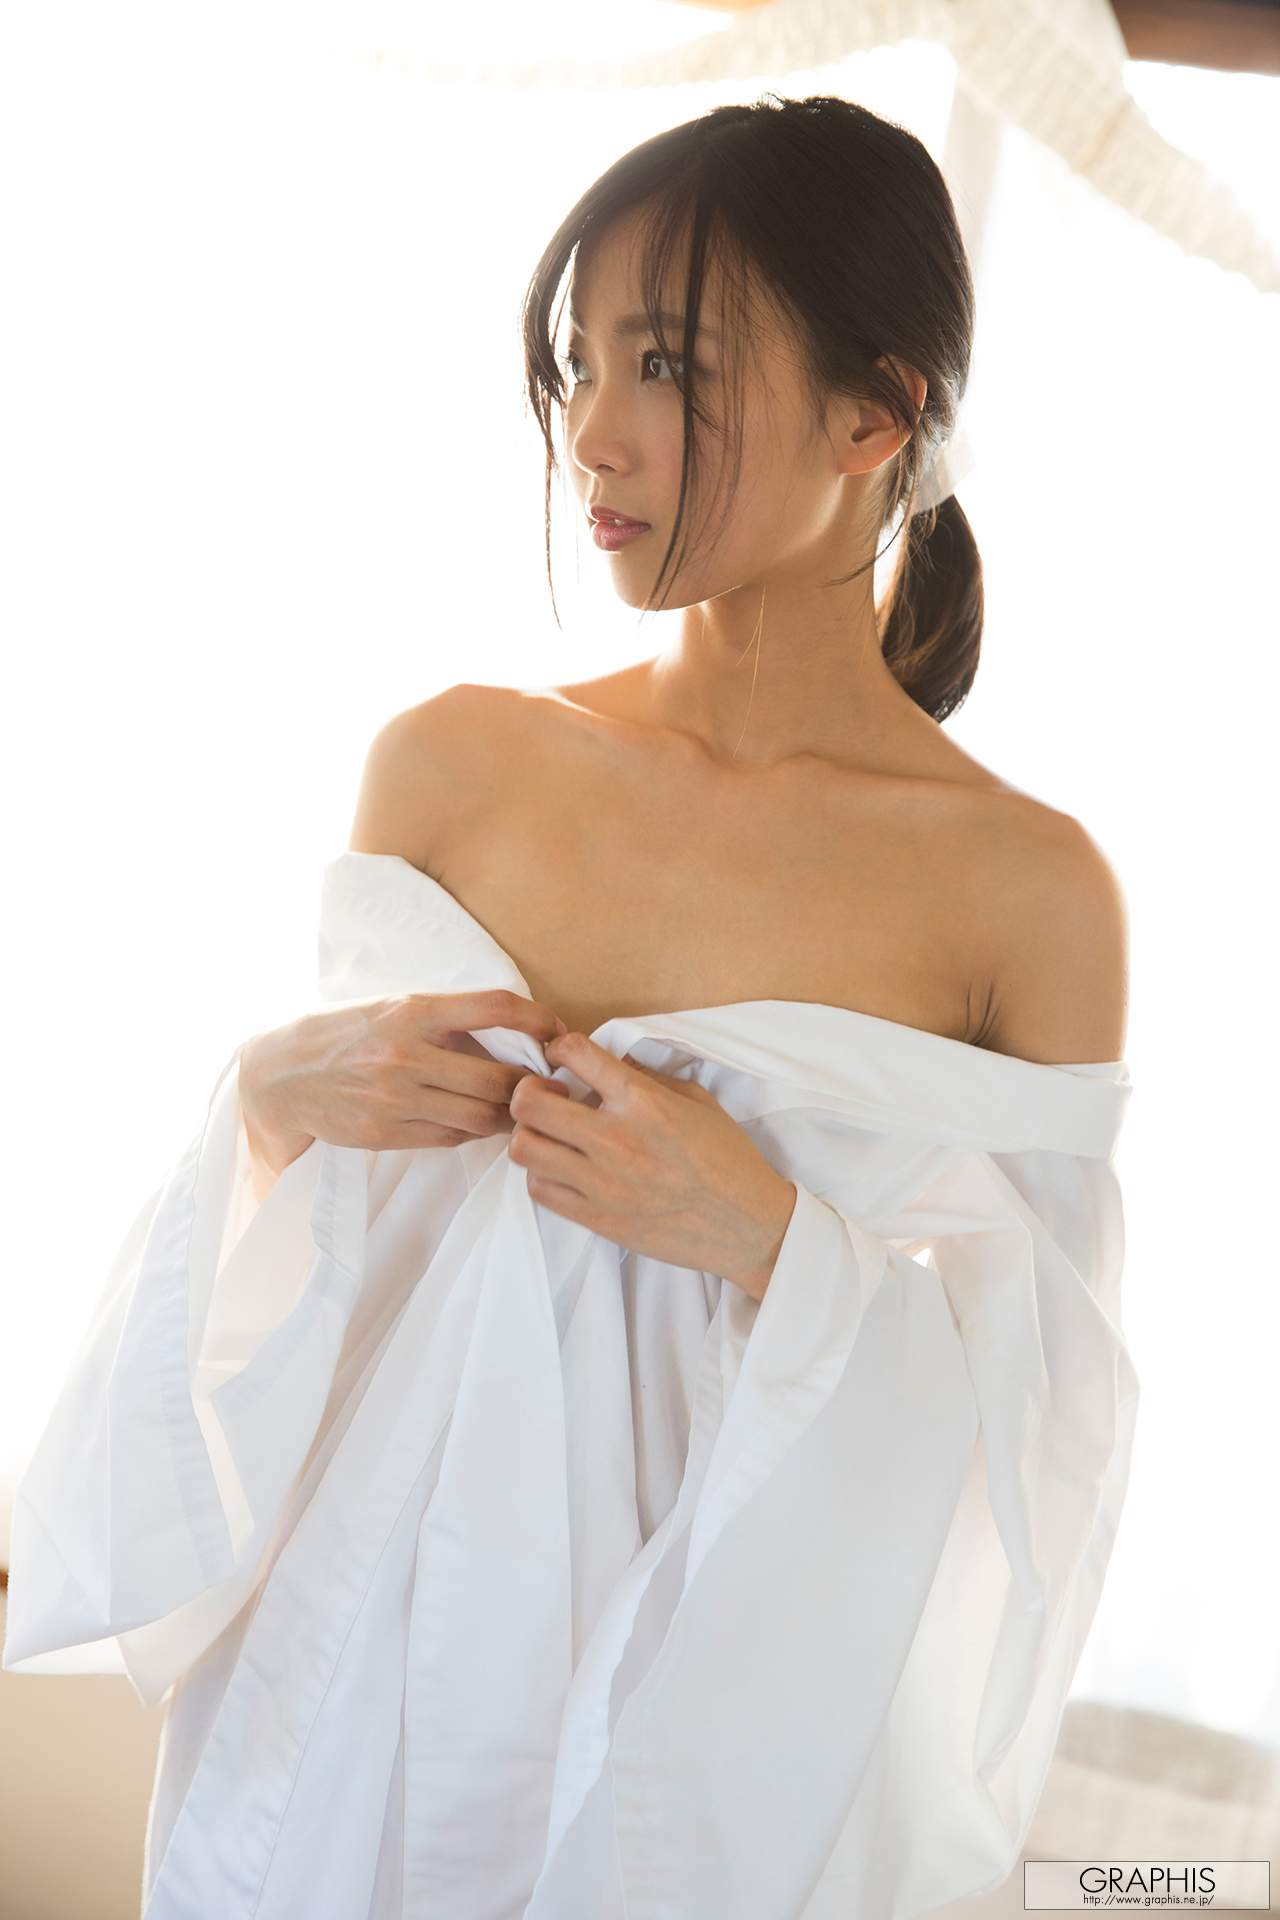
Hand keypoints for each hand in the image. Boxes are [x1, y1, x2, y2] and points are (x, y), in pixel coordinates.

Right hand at [239, 989, 566, 1159]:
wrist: (282, 1075)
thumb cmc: (348, 1033)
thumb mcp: (394, 1008)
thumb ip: (448, 1019)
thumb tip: (515, 1034)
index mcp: (413, 1010)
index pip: (495, 1007)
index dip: (538, 1019)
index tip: (557, 1030)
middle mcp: (406, 1053)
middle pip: (498, 1078)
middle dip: (532, 1085)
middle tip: (550, 1086)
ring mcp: (396, 1098)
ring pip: (481, 1117)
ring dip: (509, 1116)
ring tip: (521, 1109)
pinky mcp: (386, 1133)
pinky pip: (451, 1138)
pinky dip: (474, 1132)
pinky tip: (479, 1123)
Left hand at [508, 1031, 797, 1297]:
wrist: (746, 1226)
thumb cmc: (727, 1158)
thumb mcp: (697, 1100)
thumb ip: (646, 1077)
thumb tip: (607, 1062)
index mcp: (644, 1102)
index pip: (575, 1054)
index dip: (559, 1047)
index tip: (563, 1056)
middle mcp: (616, 1139)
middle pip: (528, 1104)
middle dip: (529, 1091)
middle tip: (548, 1097)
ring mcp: (602, 1183)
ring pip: (525, 1148)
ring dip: (532, 1134)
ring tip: (554, 1136)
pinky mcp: (597, 1219)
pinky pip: (540, 1191)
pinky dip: (543, 1174)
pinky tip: (565, 1169)